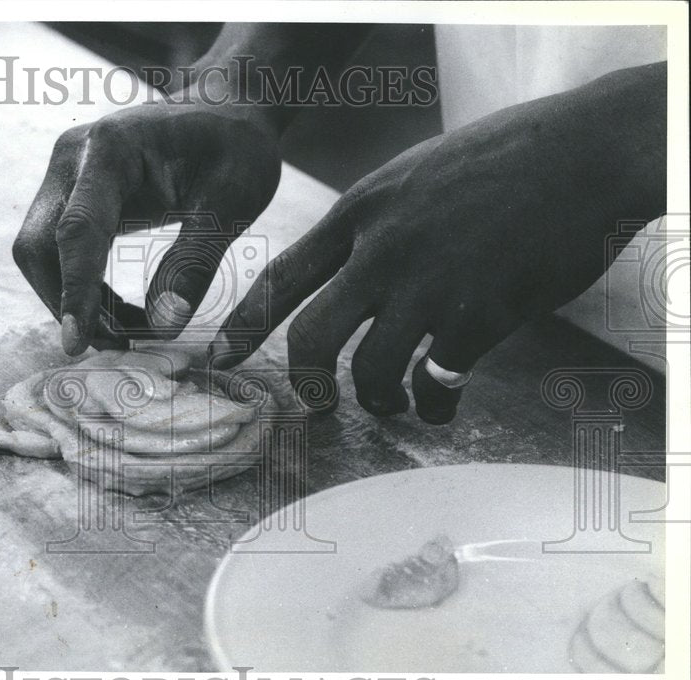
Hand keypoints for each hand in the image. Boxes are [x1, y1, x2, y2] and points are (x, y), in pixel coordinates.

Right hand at [12, 97, 281, 354]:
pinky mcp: (71, 195)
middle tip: (117, 346)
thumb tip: (161, 327)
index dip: (74, 291)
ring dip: (73, 300)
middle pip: (38, 245)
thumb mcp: (231, 204)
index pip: (77, 230)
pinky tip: (121, 312)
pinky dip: (82, 288)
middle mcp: (72, 158)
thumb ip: (194, 262)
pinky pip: (58, 251)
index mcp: (110, 149)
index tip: (75, 344)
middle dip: (66, 303)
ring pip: (41, 253)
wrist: (225, 113)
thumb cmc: (234, 150)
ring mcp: (65, 175)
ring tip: (127, 333)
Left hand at [209, 61, 664, 422]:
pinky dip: (435, 406)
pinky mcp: (477, 316)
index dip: (243, 325)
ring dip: (377, 402)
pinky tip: (443, 404)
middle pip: (311, 338)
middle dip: (305, 385)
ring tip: (396, 404)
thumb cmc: (499, 163)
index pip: (282, 278)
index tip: (217, 358)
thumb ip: (373, 226)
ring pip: (370, 372)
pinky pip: (437, 382)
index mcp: (361, 213)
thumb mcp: (412, 176)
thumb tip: (347, 276)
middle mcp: (382, 251)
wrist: (581, 153)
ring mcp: (428, 285)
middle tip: (316, 406)